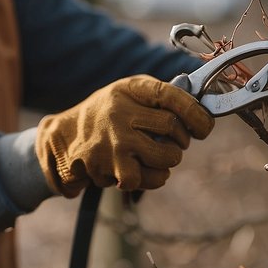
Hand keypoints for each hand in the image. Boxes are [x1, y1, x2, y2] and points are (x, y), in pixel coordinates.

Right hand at [35, 75, 214, 196]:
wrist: (63, 137)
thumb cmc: (107, 116)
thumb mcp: (129, 96)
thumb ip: (160, 100)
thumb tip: (202, 115)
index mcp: (130, 88)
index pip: (173, 95)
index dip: (196, 113)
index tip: (205, 127)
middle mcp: (121, 110)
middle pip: (174, 128)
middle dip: (182, 140)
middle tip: (175, 143)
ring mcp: (115, 139)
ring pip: (167, 156)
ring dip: (169, 161)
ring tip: (158, 157)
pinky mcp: (109, 165)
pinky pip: (149, 178)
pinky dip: (152, 179)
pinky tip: (141, 170)